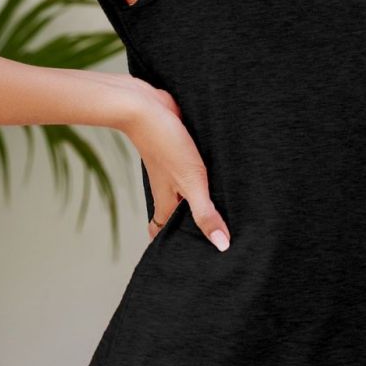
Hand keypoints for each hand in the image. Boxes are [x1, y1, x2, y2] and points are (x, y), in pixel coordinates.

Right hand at [120, 78, 230, 251]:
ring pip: (182, 189)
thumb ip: (205, 213)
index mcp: (166, 200)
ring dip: (196, 199)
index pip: (163, 230)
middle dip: (187, 224)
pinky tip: (216, 173)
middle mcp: (167, 186)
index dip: (171, 244)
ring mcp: (171, 167)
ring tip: (220, 209)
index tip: (182, 259)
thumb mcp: (191, 182)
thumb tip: (222, 246)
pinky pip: (189, 168)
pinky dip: (200, 176)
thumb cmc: (165, 145)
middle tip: (210, 238)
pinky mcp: (178, 149)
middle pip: (175, 212)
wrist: (144, 106)